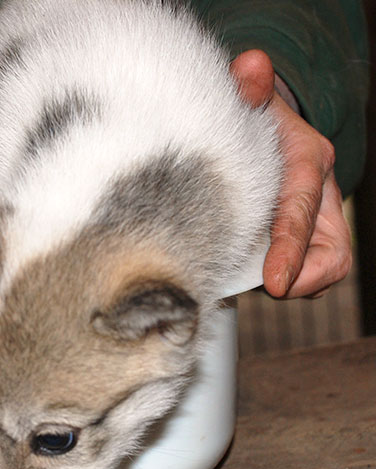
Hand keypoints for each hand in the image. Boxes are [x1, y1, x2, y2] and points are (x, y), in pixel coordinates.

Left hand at [230, 50, 351, 297]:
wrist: (267, 124)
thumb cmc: (253, 118)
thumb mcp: (248, 99)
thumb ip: (247, 87)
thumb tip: (250, 66)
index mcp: (307, 162)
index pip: (303, 213)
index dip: (291, 250)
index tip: (274, 282)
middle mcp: (320, 195)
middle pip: (332, 254)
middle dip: (303, 280)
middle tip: (262, 291)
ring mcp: (317, 219)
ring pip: (323, 268)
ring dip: (292, 285)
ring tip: (249, 286)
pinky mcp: (305, 237)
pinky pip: (306, 272)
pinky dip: (284, 281)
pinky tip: (248, 278)